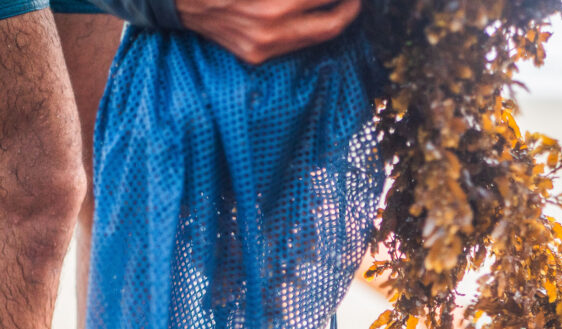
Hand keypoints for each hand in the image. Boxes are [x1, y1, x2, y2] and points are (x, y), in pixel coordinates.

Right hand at [175, 0, 362, 63]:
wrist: (177, 0)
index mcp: (272, 2)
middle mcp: (270, 27)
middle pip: (331, 25)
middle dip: (350, 8)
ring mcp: (263, 47)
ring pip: (316, 39)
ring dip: (334, 21)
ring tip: (340, 5)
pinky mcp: (256, 56)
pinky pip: (296, 46)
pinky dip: (310, 30)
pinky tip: (314, 17)